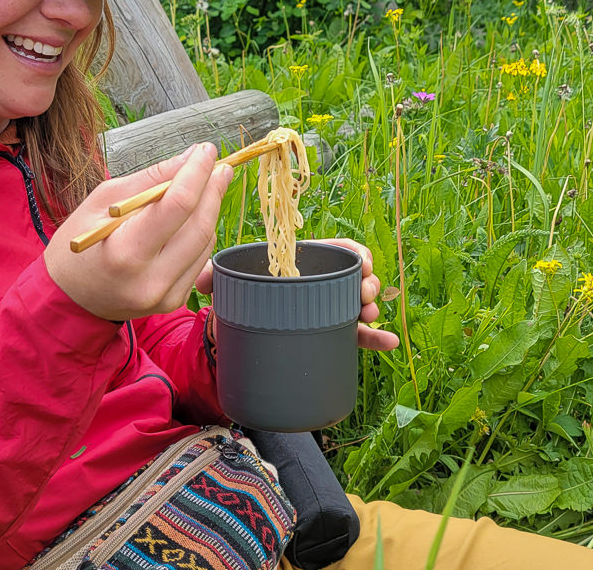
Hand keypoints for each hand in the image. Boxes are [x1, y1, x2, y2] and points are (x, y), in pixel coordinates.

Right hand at [48, 143, 232, 321]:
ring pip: (205, 243)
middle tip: (218, 165)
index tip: (206, 150)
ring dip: (210, 210)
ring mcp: (165, 295)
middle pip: (199, 225)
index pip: (178, 205)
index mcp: (126, 251)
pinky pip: (200, 260)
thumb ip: (150, 179)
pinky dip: (201, 233)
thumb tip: (190, 157)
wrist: (68, 297)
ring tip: (208, 185)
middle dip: (212, 189)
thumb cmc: (77, 244)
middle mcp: (150, 279)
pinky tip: (194, 216)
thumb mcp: (101, 200)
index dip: (197, 173)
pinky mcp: (173, 300)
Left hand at [194, 237, 401, 351]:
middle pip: (355, 277)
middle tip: (365, 296)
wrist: (238, 334)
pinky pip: (356, 336)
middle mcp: (320, 285)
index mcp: (302, 264)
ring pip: (359, 304)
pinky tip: (390, 342)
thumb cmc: (238, 299)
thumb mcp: (228, 286)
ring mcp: (328, 310)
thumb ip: (214, 277)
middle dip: (368, 283)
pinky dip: (375, 338)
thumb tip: (202, 279)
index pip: (336, 250)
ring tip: (370, 316)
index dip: (356, 254)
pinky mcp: (330, 335)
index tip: (363, 264)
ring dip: (373, 307)